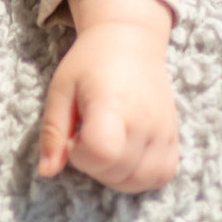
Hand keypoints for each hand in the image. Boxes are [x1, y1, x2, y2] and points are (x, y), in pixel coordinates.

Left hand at [33, 0, 179, 192]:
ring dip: (116, 176)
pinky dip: (142, 176)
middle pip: (119, 173)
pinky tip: (126, 156)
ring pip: (142, 181)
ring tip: (105, 148)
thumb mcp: (60, 90)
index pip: (102, 153)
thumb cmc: (90, 63)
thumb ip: (53, 132)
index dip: (80, 155)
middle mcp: (144, 120)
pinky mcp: (174, 136)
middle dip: (93, 166)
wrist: (130, 40)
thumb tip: (46, 171)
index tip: (74, 137)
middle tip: (86, 137)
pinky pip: (162, 175)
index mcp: (111, 104)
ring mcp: (164, 130)